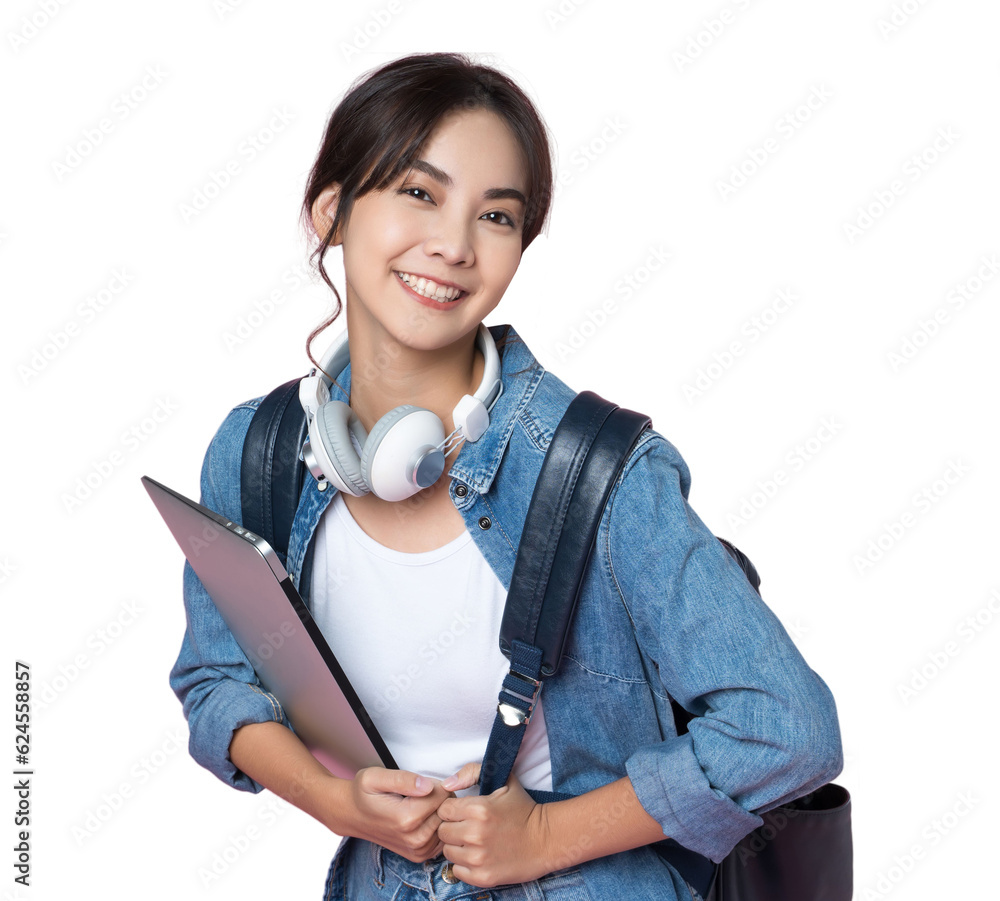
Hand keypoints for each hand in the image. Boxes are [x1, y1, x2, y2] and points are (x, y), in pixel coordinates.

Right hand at [346, 767, 453, 861]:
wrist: (352, 815)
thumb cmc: (363, 793)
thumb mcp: (375, 777)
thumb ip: (403, 779)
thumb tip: (427, 786)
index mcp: (406, 819)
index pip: (442, 795)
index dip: (436, 783)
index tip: (422, 783)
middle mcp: (414, 839)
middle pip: (447, 809)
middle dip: (439, 797)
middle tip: (421, 792)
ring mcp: (417, 850)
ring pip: (447, 823)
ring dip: (438, 811)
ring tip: (419, 803)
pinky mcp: (420, 855)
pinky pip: (442, 836)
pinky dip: (437, 824)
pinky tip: (422, 816)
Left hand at [437, 765, 552, 887]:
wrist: (547, 840)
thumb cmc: (523, 809)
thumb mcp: (504, 781)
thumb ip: (472, 772)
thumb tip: (447, 785)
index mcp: (478, 809)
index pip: (444, 810)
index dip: (452, 810)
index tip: (463, 813)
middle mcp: (475, 834)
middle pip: (443, 832)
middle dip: (453, 828)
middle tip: (469, 827)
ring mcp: (479, 858)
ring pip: (448, 852)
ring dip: (458, 847)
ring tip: (475, 842)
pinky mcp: (483, 877)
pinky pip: (457, 871)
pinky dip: (465, 864)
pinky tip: (479, 856)